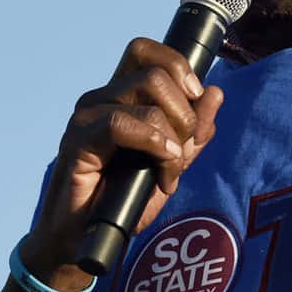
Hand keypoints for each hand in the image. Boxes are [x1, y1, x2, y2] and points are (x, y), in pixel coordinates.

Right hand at [22, 37, 223, 280]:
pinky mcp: (78, 140)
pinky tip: (162, 167)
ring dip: (173, 134)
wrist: (88, 240)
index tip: (195, 100)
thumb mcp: (171, 164)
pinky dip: (153, 142)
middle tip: (182, 152)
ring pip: (147, 94)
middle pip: (156, 72)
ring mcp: (87, 116)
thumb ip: (194, 132)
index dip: (178, 66)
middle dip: (185, 112)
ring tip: (169, 171)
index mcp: (121, 97)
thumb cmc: (124, 202)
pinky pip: (121, 122)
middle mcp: (101, 98)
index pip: (146, 51)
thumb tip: (214, 93)